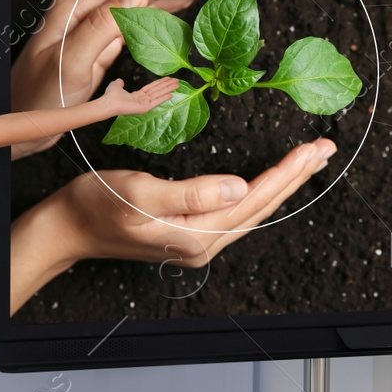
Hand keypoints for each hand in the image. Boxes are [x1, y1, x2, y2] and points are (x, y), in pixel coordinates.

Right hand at [8, 138, 335, 313]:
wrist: (66, 227)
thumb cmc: (95, 207)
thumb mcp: (141, 194)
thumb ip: (192, 194)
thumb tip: (239, 187)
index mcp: (196, 236)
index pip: (254, 199)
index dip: (287, 173)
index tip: (313, 149)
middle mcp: (204, 243)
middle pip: (261, 206)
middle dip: (296, 176)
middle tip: (325, 149)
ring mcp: (198, 240)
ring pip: (253, 208)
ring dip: (282, 183)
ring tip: (307, 160)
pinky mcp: (189, 231)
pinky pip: (237, 211)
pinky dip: (260, 190)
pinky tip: (269, 180)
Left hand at [10, 0, 239, 158]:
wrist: (17, 125)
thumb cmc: (37, 101)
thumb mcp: (70, 66)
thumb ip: (103, 27)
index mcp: (78, 6)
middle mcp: (87, 8)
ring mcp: (94, 24)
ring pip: (147, 1)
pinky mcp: (100, 41)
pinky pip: (140, 21)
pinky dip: (168, 13)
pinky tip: (186, 11)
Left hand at [90, 76, 179, 120]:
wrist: (109, 102)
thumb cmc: (111, 95)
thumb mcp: (116, 85)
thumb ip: (120, 83)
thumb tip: (120, 80)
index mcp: (137, 96)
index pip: (152, 88)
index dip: (160, 83)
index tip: (168, 78)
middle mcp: (142, 100)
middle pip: (158, 90)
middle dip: (167, 85)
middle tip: (177, 81)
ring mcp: (144, 105)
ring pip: (159, 94)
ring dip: (168, 89)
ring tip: (177, 84)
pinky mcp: (145, 108)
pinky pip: (156, 102)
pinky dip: (164, 98)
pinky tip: (172, 94)